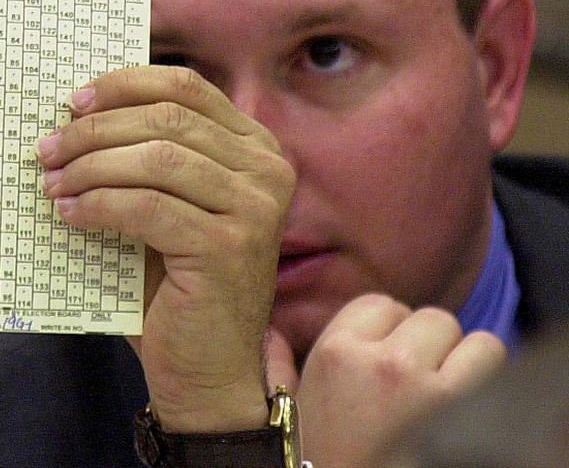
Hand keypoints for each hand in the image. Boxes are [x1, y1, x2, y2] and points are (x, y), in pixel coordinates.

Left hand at [39, 65, 293, 430]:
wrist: (207, 368)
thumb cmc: (175, 283)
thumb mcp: (165, 203)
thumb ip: (142, 155)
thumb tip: (74, 112)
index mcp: (254, 146)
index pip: (185, 87)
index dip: (124, 85)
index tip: (73, 101)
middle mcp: (266, 170)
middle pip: (165, 119)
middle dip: (95, 129)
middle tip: (47, 149)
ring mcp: (254, 209)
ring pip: (156, 159)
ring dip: (90, 166)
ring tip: (51, 183)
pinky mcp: (228, 248)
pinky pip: (147, 207)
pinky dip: (99, 204)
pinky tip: (70, 214)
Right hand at [267, 293, 505, 467]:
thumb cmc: (316, 454)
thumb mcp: (287, 404)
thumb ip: (276, 362)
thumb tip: (269, 332)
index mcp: (334, 350)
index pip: (381, 304)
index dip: (391, 330)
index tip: (388, 358)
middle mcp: (377, 357)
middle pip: (425, 316)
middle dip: (426, 343)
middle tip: (418, 378)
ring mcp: (417, 379)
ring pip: (458, 329)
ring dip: (457, 355)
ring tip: (444, 386)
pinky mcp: (454, 403)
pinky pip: (488, 352)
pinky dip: (484, 369)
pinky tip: (467, 396)